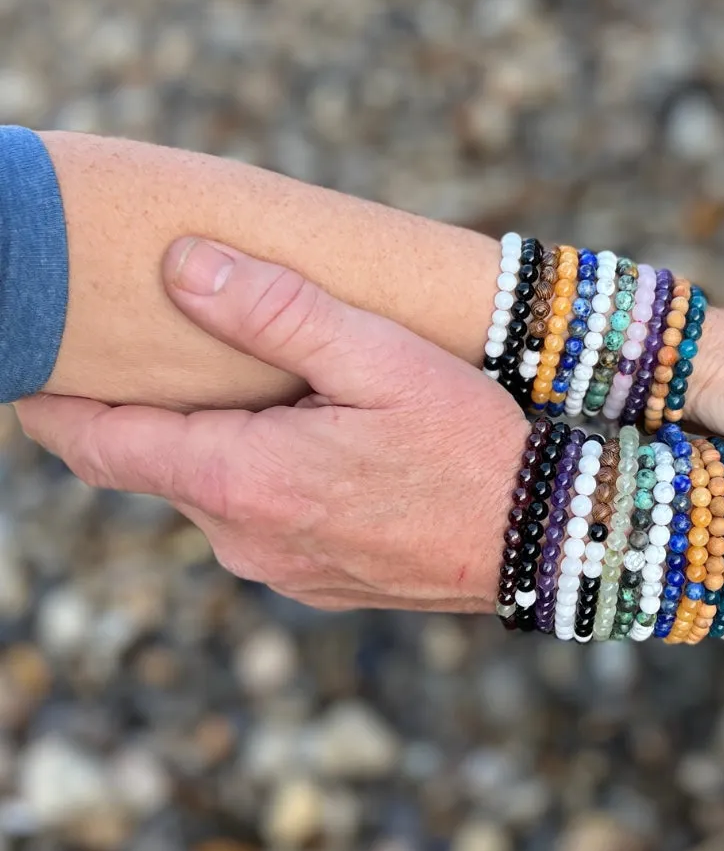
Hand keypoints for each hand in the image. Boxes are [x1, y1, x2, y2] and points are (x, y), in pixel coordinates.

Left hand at [17, 239, 526, 612]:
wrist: (545, 541)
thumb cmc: (470, 444)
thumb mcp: (380, 358)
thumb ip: (277, 311)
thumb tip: (182, 266)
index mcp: (241, 478)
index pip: (98, 443)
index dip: (55, 401)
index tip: (35, 362)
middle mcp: (240, 538)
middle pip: (156, 465)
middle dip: (153, 412)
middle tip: (172, 349)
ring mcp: (277, 570)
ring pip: (211, 494)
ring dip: (221, 447)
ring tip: (272, 398)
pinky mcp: (313, 583)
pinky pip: (258, 524)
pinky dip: (262, 483)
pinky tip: (320, 452)